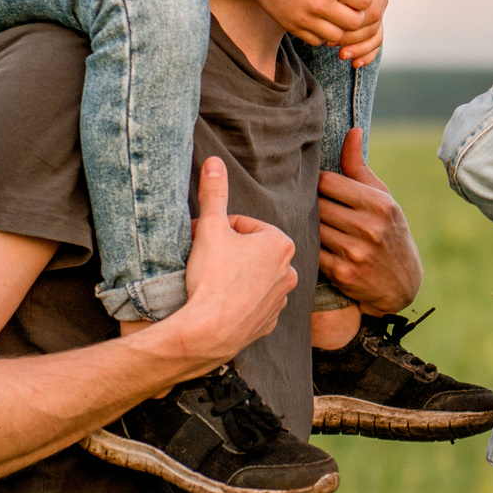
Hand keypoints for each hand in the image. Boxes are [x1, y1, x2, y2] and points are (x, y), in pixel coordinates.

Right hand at [154, 158, 297, 378]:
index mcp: (280, 243)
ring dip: (235, 275)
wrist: (209, 331)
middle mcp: (290, 270)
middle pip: (251, 251)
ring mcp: (281, 299)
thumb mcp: (210, 227)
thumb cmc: (213, 277)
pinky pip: (253, 304)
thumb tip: (214, 161)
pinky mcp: (269, 323)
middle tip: (205, 259)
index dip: (220, 229)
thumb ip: (214, 193)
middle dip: (228, 252)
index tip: (203, 239)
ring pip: (253, 277)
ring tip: (211, 283)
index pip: (244, 225)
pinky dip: (238, 301)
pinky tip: (220, 303)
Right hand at [245, 0, 377, 47]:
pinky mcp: (292, 27)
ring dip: (340, 27)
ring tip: (334, 14)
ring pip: (336, 36)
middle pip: (354, 23)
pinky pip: (316, 41)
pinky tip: (319, 19)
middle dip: (356, 14)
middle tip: (349, 5)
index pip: (364, 2)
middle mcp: (319, 4)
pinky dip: (322, 33)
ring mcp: (304, 18)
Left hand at [318, 129, 420, 312]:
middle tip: (314, 208)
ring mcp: (355, 252)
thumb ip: (360, 168)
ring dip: (310, 227)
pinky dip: (313, 249)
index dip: (319, 184)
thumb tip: (353, 130)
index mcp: (380, 204)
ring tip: (315, 226)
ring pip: (313, 228)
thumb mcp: (383, 199)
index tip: (321, 189)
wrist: (401, 285)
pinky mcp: (342, 273)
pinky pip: (313, 252)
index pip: (328, 182)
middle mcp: (369, 227)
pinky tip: (319, 246)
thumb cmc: (389, 232)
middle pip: (317, 205)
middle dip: (313, 206)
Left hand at [332, 0, 386, 68]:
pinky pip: (374, 45)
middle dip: (353, 37)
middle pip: (373, 25)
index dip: (354, 22)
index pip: (372, 9)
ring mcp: (375, 15)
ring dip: (359, 49)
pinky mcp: (369, 28)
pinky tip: (354, 63)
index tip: (331, 24)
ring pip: (376, 37)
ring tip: (340, 54)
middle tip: (330, 42)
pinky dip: (366, 56)